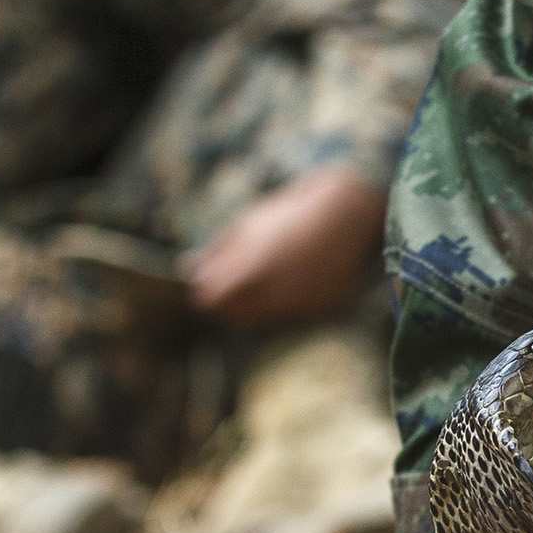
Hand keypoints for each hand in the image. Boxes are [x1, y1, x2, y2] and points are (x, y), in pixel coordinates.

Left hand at [187, 167, 387, 324]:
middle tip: (237, 280)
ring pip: (262, 318)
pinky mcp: (319, 310)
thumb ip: (216, 251)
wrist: (345, 213)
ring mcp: (297, 305)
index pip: (208, 300)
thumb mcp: (246, 225)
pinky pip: (291, 315)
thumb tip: (187, 268)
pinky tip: (293, 279)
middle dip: (229, 301)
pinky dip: (286, 303)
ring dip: (257, 304)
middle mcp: (271, 295)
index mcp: (248, 272)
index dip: (205, 290)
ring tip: (268, 275)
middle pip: (233, 316)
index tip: (209, 279)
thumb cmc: (289, 214)